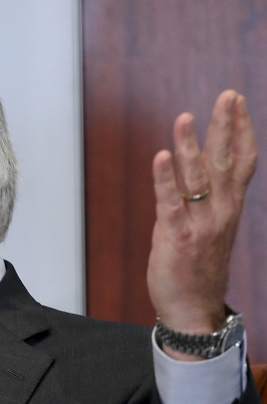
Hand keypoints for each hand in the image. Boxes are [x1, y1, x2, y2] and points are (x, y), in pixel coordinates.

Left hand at [147, 90, 256, 359]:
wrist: (193, 308)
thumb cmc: (198, 265)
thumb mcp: (211, 225)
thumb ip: (207, 196)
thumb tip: (197, 164)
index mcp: (230, 206)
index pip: (242, 162)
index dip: (241, 130)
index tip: (238, 101)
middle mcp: (221, 211)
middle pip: (225, 162)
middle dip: (226, 127)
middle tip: (227, 95)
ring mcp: (200, 223)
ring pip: (197, 178)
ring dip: (190, 146)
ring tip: (184, 118)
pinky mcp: (177, 236)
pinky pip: (170, 202)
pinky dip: (164, 178)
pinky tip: (161, 156)